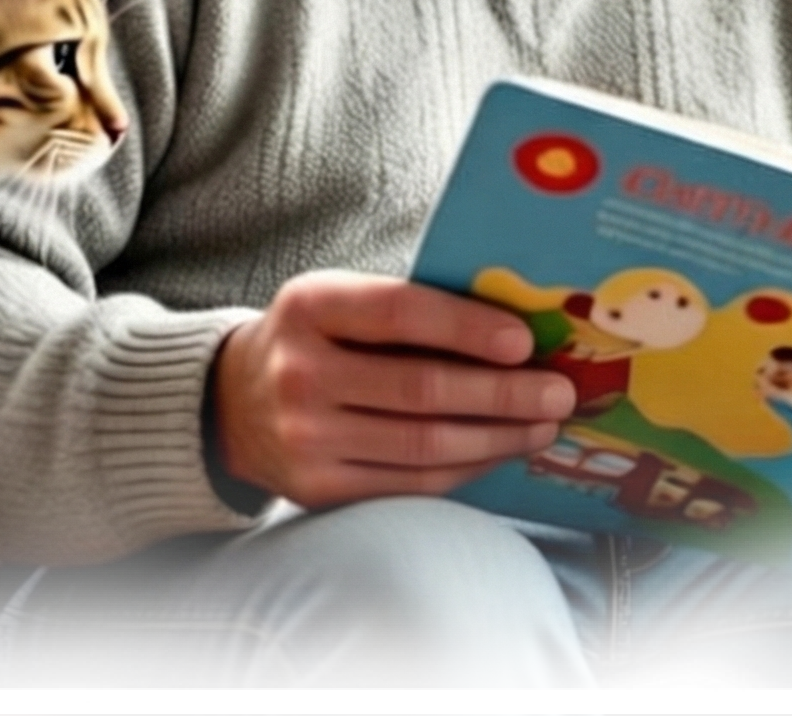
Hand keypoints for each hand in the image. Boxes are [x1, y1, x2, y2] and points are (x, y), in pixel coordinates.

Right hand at [212, 271, 575, 508]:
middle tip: (559, 392)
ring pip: (423, 445)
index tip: (525, 341)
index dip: (467, 328)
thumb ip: (407, 306)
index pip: (398, 314)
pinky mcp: (317, 492)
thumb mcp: (338, 299)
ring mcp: (305, 441)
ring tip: (544, 424)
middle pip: (421, 390)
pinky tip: (501, 451)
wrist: (232, 402)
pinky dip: (466, 468)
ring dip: (497, 437)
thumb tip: (516, 325)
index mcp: (310, 307)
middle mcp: (300, 375)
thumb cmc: (316, 338)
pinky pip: (410, 484)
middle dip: (503, 393)